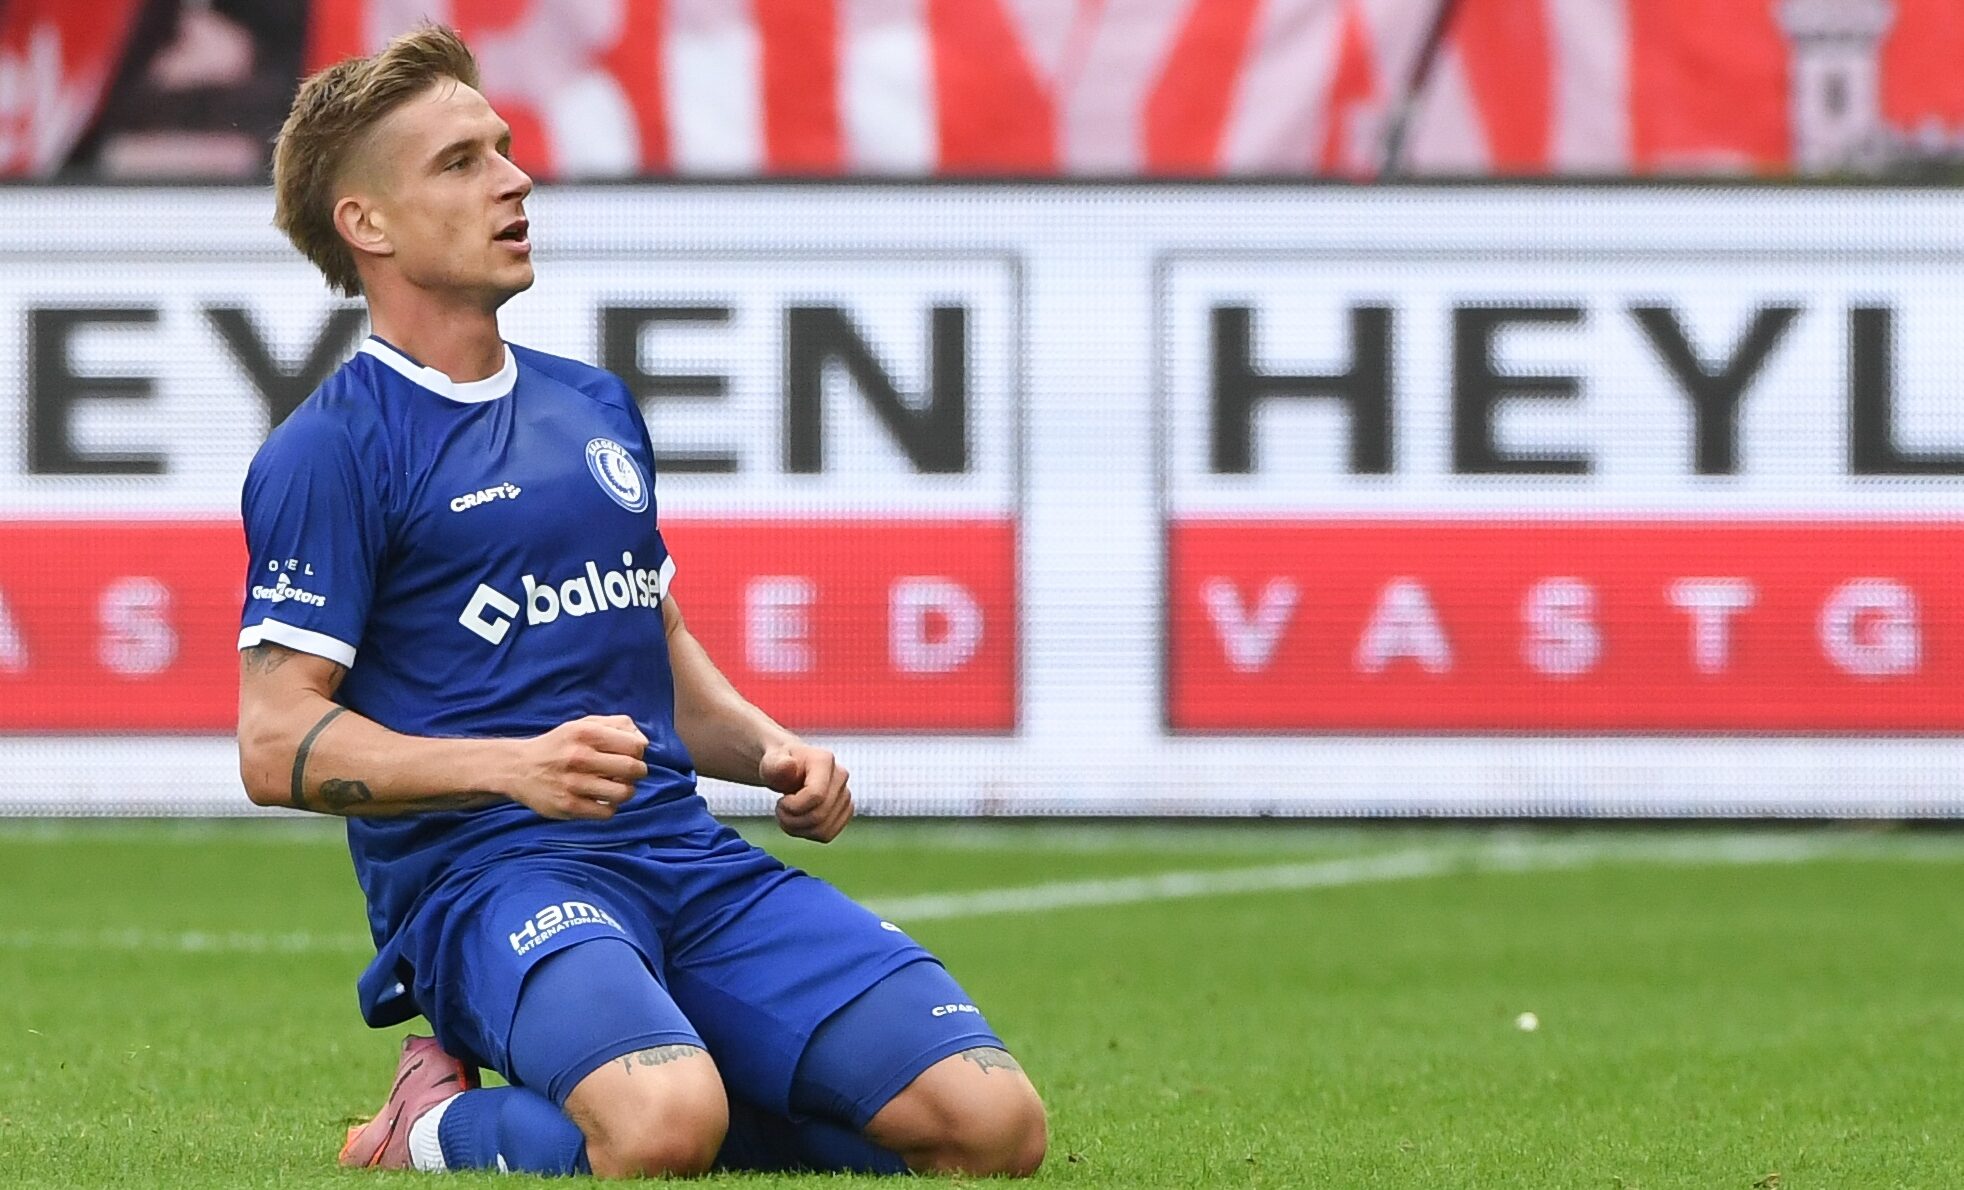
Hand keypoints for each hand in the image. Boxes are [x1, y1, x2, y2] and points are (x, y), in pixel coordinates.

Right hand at [506, 714, 648, 819]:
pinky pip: (607, 812)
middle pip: (633, 769)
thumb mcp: (584, 724)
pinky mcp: (568, 807)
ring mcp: (573, 784)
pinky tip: (601, 799)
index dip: (639, 753)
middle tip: (629, 773)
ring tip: (616, 786)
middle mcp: (579, 757)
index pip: (635, 746)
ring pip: (624, 793)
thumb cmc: (560, 745)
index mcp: (585, 733)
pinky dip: (610, 807)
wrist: (518, 768)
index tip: (631, 755)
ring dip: (626, 791)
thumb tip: (644, 742)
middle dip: (638, 772)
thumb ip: (617, 725)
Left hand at [761, 742, 853, 842]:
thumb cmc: (777, 766)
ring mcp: (845, 794)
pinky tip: (798, 822)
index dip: (793, 807)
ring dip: (798, 829)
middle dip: (792, 820)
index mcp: (824, 760)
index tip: (780, 801)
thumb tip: (788, 765)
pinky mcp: (845, 811)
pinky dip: (808, 834)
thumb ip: (775, 765)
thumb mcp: (769, 763)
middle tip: (780, 810)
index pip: (816, 795)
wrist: (787, 770)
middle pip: (819, 816)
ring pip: (823, 829)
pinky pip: (827, 835)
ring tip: (786, 816)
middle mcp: (841, 776)